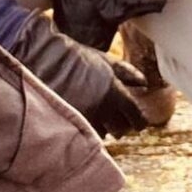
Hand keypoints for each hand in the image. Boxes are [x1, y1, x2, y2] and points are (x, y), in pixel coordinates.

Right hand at [11, 13, 148, 137]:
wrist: (46, 61)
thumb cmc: (78, 58)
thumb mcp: (105, 60)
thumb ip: (127, 72)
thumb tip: (144, 84)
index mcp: (114, 91)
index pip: (135, 116)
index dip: (139, 121)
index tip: (139, 123)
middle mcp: (102, 107)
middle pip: (121, 129)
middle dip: (122, 125)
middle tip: (119, 119)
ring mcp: (85, 117)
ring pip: (104, 133)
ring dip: (105, 128)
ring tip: (99, 116)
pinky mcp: (71, 123)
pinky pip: (86, 133)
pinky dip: (89, 128)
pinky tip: (86, 118)